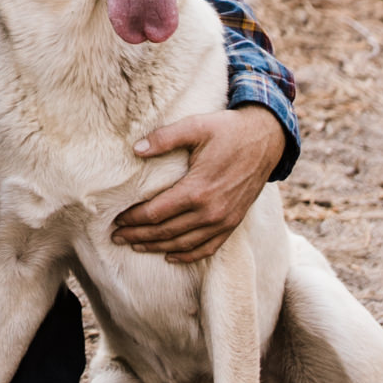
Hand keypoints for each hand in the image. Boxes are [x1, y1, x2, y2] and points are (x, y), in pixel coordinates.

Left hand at [112, 106, 285, 262]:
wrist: (266, 139)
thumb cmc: (227, 130)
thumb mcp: (195, 126)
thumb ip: (164, 138)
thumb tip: (136, 149)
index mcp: (197, 189)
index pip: (156, 212)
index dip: (134, 219)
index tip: (116, 219)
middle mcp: (210, 211)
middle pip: (166, 232)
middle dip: (139, 236)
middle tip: (117, 237)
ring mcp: (224, 220)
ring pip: (184, 243)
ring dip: (158, 247)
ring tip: (136, 247)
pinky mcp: (233, 223)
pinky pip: (209, 247)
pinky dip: (189, 255)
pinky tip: (172, 256)